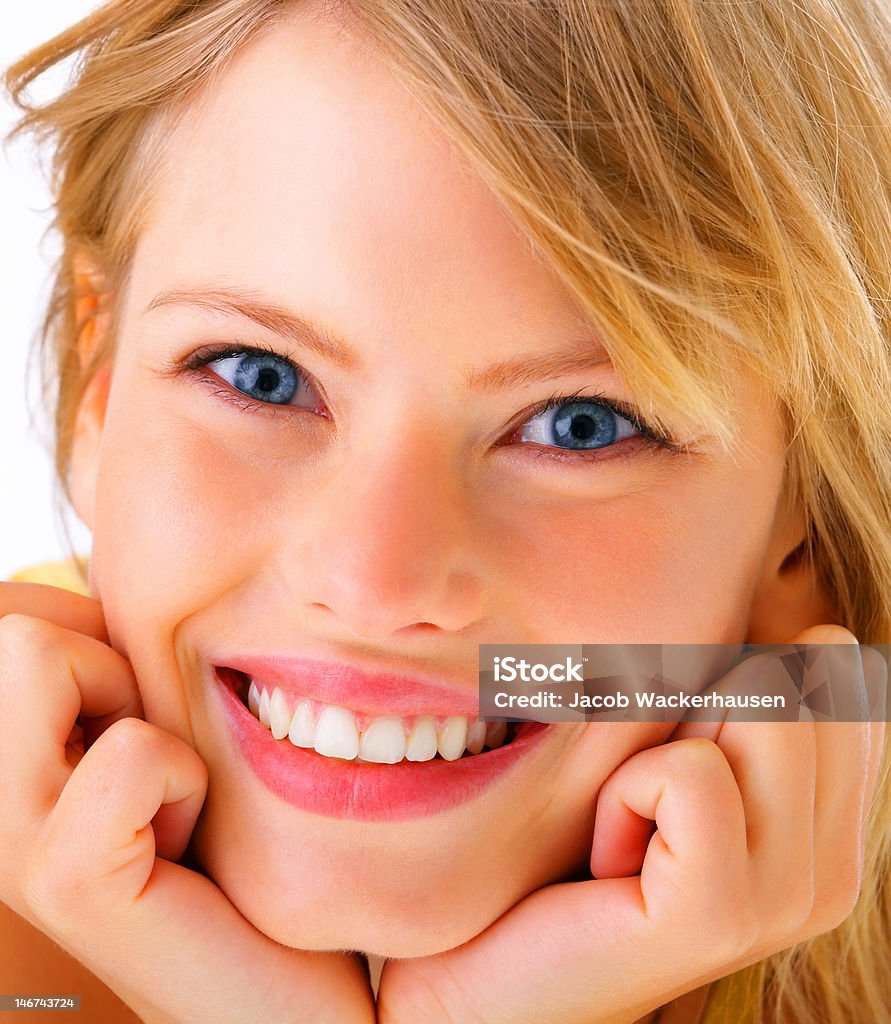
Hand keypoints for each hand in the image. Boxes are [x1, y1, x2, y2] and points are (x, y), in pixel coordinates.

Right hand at [0, 582, 374, 1023]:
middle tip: (159, 752)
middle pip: (13, 617)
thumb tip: (108, 567)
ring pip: (30, 651)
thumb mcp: (173, 726)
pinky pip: (123, 754)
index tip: (142, 710)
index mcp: (14, 752)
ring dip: (135, 703)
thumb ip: (122, 662)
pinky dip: (175, 773)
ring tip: (170, 788)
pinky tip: (187, 840)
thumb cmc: (240, 845)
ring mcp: (10, 843)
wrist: (293, 988)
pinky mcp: (67, 887)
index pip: (14, 609)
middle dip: (108, 658)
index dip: (94, 630)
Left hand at [376, 625, 886, 1023]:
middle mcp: (831, 863)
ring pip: (758, 705)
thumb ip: (731, 691)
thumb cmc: (572, 843)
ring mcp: (789, 897)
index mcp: (830, 821)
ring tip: (624, 828)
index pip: (832, 659)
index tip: (675, 764)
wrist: (489, 968)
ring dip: (653, 750)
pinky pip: (688, 772)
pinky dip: (625, 793)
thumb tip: (800, 616)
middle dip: (696, 708)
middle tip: (644, 800)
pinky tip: (607, 859)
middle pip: (797, 672)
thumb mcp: (663, 748)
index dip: (731, 677)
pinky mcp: (723, 914)